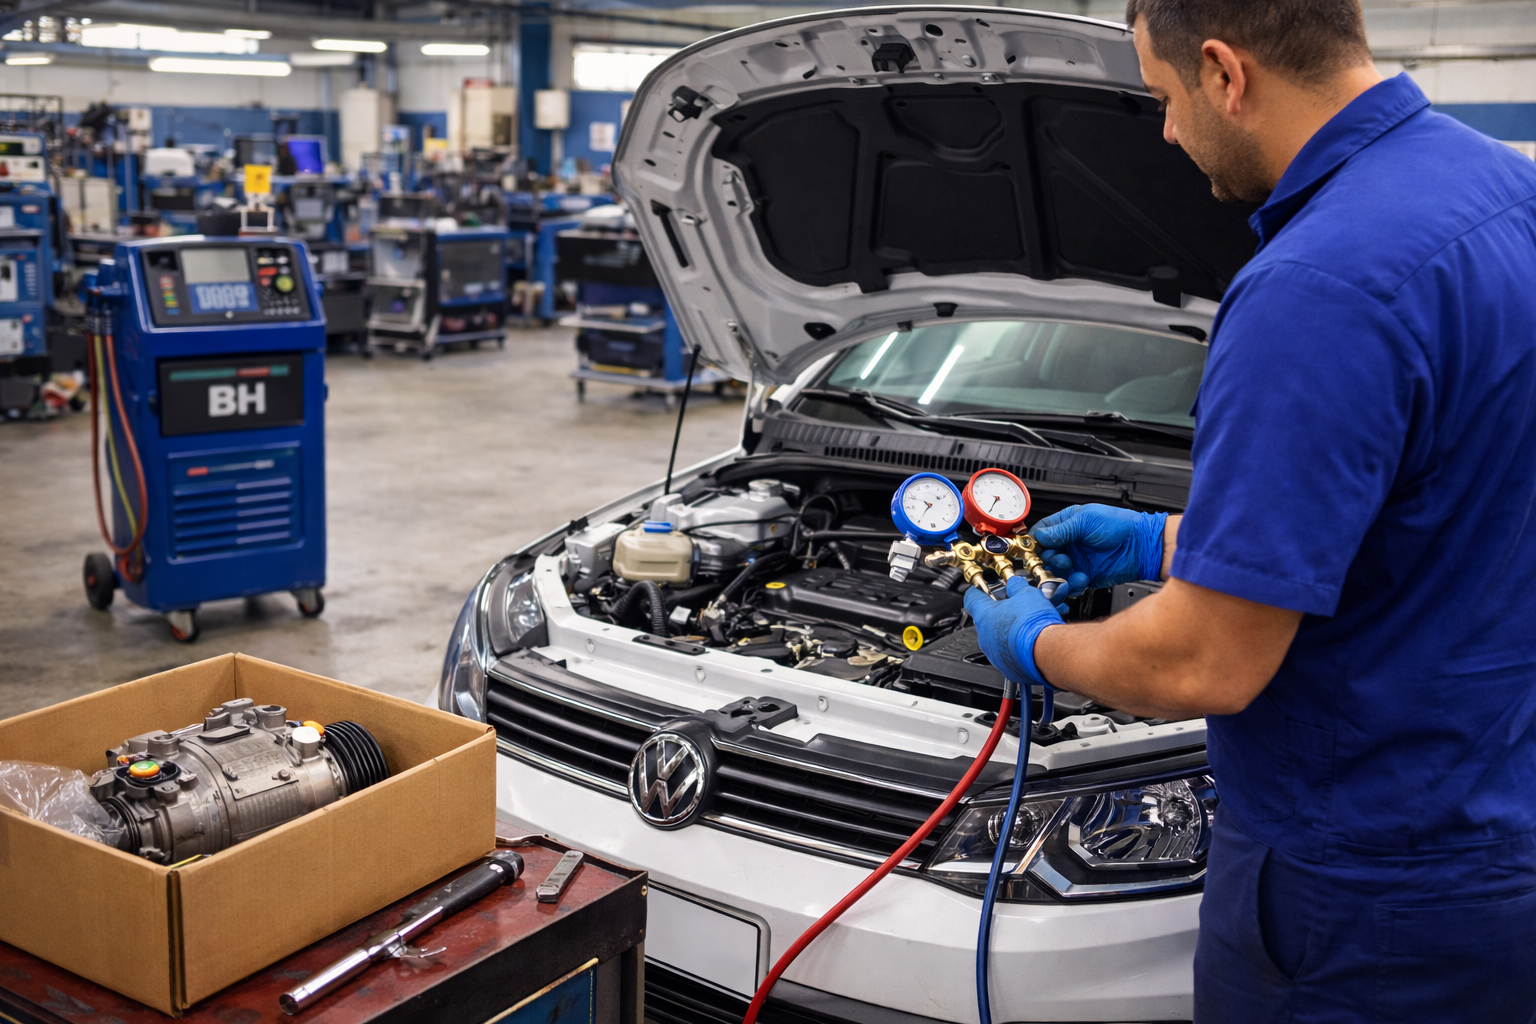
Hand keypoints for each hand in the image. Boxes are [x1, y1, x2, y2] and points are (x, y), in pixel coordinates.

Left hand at [963, 575, 1062, 686]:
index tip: (984, 589)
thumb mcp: (1027, 594)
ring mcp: (995, 655)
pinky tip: (1032, 642)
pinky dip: (1018, 649)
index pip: (971, 598)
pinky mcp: (1009, 668)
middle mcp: (985, 638)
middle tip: (1017, 607)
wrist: (1049, 652)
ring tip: (1029, 625)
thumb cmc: (1034, 625)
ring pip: (999, 639)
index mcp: (984, 616)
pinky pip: (1009, 655)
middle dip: (1002, 613)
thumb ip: (1016, 587)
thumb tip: (1014, 584)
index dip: (978, 591)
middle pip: (987, 620)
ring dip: (1010, 631)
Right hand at [1031, 505, 1167, 589]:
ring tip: (1071, 569)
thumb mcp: (1086, 520)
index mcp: (1067, 524)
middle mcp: (1069, 543)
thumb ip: (1061, 530)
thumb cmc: (1120, 526)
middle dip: (1048, 560)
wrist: (1141, 546)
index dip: (1035, 543)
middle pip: (1045, 556)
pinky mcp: (1084, 576)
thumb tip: (1040, 536)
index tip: (1033, 550)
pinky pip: (1069, 584)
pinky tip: (1081, 577)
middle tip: (1059, 560)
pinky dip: (1071, 584)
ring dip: (1059, 573)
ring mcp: (1076, 560)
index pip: (1041, 534)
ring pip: (1055, 572)